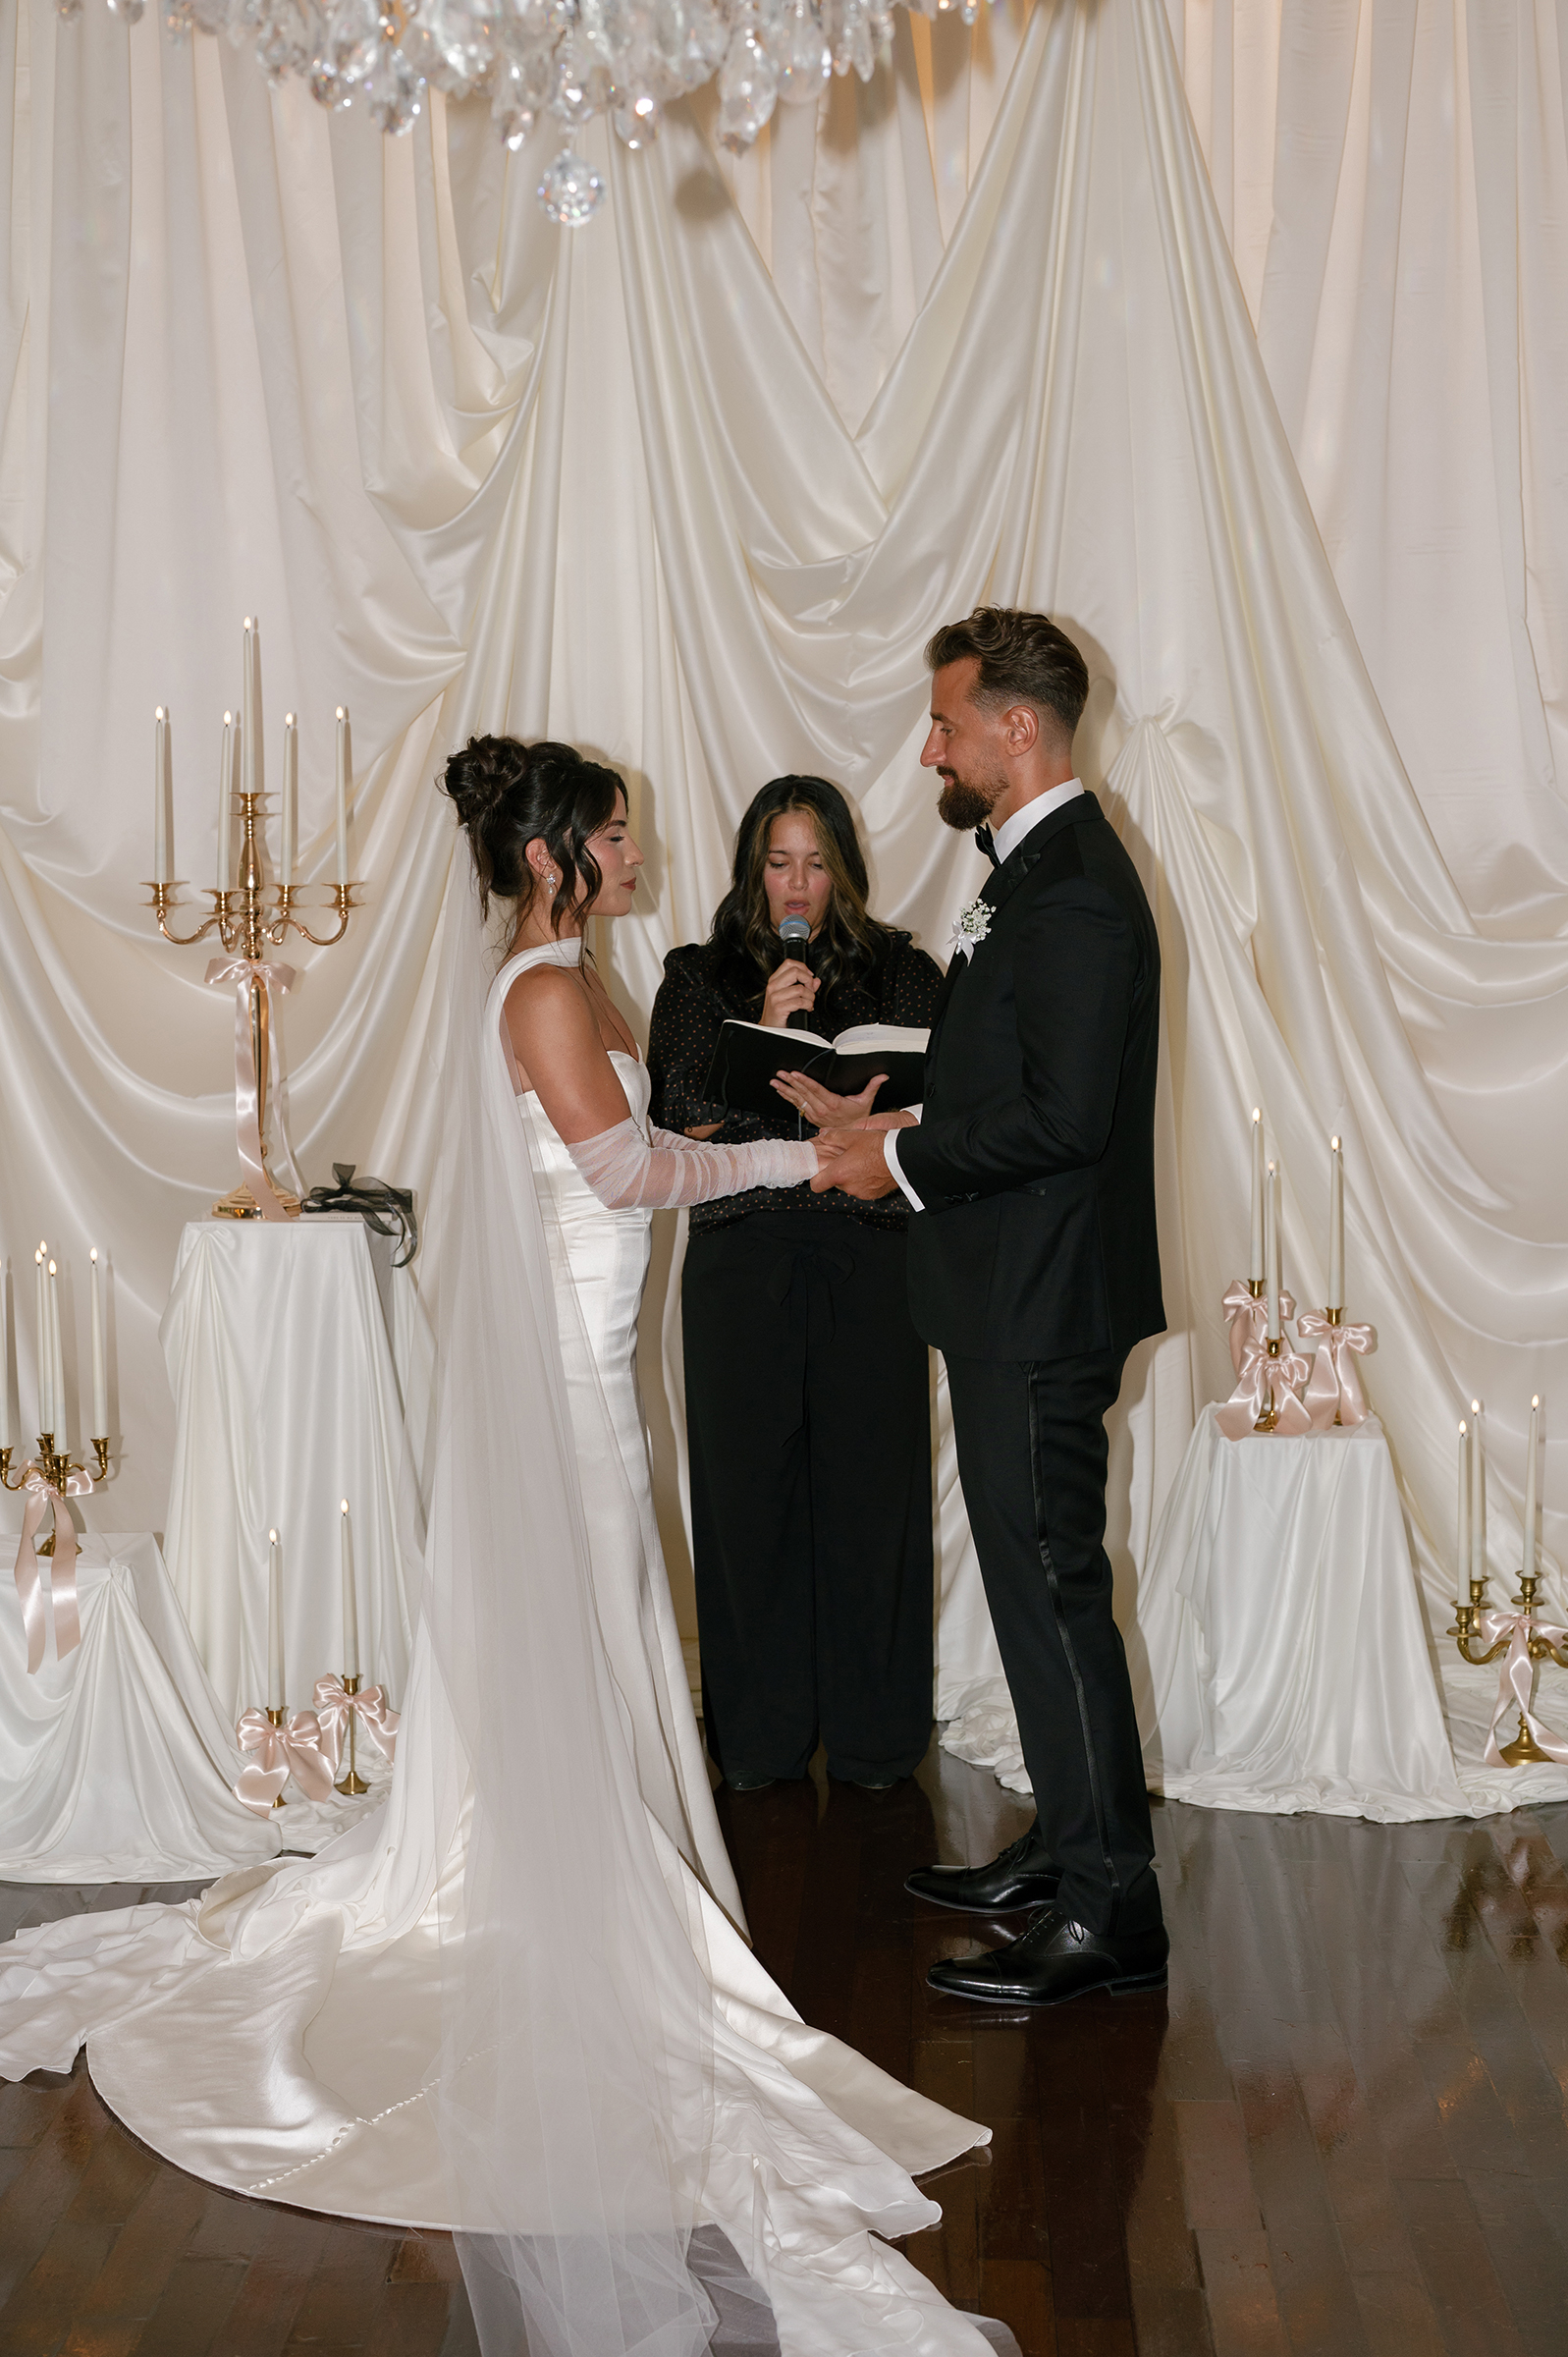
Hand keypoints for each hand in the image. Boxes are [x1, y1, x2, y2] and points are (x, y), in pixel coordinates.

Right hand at [760, 959, 818, 1028]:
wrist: (770, 1028)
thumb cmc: (778, 1012)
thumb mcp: (788, 995)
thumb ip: (804, 986)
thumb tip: (816, 981)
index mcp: (774, 980)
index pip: (789, 963)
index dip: (803, 967)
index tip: (809, 977)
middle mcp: (773, 986)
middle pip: (795, 971)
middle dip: (808, 980)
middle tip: (810, 990)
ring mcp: (775, 997)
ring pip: (800, 988)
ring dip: (810, 997)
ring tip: (809, 1002)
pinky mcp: (778, 1008)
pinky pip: (799, 1002)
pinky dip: (808, 1005)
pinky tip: (807, 1008)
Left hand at [770, 1070, 887, 1128]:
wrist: (852, 1136)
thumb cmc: (858, 1118)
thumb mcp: (866, 1102)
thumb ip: (872, 1087)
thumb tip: (882, 1077)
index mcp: (832, 1103)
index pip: (815, 1090)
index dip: (804, 1081)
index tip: (795, 1074)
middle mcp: (821, 1109)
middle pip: (803, 1093)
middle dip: (790, 1082)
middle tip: (781, 1073)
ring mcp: (815, 1114)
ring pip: (798, 1100)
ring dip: (785, 1090)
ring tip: (775, 1081)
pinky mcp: (812, 1117)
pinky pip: (798, 1105)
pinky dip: (788, 1097)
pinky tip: (781, 1090)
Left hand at [810, 1128, 898, 1199]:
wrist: (901, 1157)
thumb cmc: (879, 1146)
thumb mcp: (853, 1135)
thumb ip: (834, 1136)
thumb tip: (824, 1135)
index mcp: (839, 1173)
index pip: (816, 1185)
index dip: (816, 1178)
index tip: (819, 1172)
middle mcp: (848, 1186)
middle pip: (835, 1182)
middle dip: (839, 1172)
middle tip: (847, 1159)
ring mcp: (861, 1192)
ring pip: (849, 1185)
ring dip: (852, 1176)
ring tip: (862, 1162)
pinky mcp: (873, 1195)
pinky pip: (863, 1189)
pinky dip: (864, 1181)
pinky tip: (871, 1169)